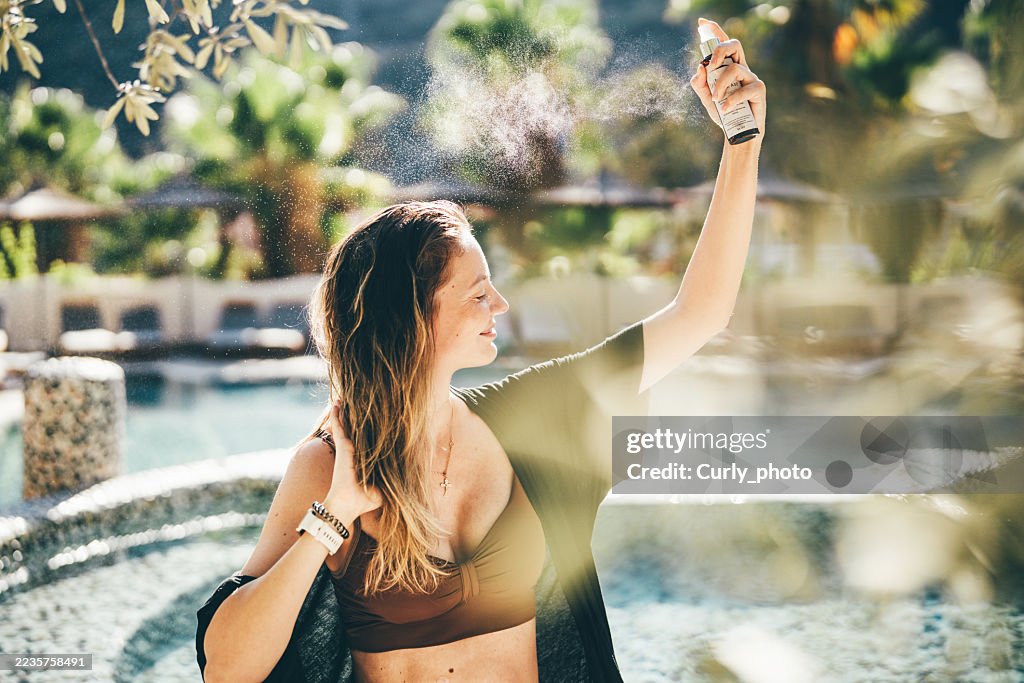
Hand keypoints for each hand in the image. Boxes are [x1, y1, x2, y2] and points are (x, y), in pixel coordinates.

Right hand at [324, 402, 382, 520]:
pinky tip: (337, 404)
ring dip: (345, 412)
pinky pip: (339, 427)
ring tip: (344, 397)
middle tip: (359, 399)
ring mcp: (348, 447)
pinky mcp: (343, 446)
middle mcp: (356, 451)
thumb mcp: (384, 487)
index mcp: (365, 458)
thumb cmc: (366, 499)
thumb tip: (411, 475)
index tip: (380, 415)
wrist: (349, 504)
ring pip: (347, 424)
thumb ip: (393, 479)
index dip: (373, 428)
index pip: (369, 439)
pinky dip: (338, 416)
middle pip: (357, 428)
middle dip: (356, 415)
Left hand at [689, 18, 766, 140]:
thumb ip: (700, 84)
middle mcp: (741, 69)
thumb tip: (700, 67)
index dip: (715, 31)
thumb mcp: (707, 99)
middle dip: (720, 49)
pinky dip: (731, 99)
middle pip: (734, 45)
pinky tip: (724, 109)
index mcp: (729, 68)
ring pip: (734, 69)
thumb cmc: (724, 114)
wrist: (737, 134)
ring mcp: (751, 78)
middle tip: (710, 65)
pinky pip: (743, 88)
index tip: (702, 22)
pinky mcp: (759, 90)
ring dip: (720, 84)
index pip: (723, 45)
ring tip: (715, 99)